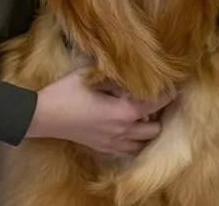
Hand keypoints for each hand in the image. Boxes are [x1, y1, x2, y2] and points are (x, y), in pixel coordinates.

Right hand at [25, 68, 174, 155]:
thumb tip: (135, 69)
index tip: (173, 83)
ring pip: (143, 142)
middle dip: (159, 114)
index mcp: (123, 112)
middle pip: (155, 128)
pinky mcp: (104, 148)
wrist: (45, 116)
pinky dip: (134, 139)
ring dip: (147, 128)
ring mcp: (113, 143)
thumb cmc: (68, 92)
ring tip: (143, 112)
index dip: (167, 93)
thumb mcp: (93, 76)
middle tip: (156, 97)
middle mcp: (123, 131)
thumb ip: (117, 76)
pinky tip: (128, 125)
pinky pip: (129, 149)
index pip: (156, 104)